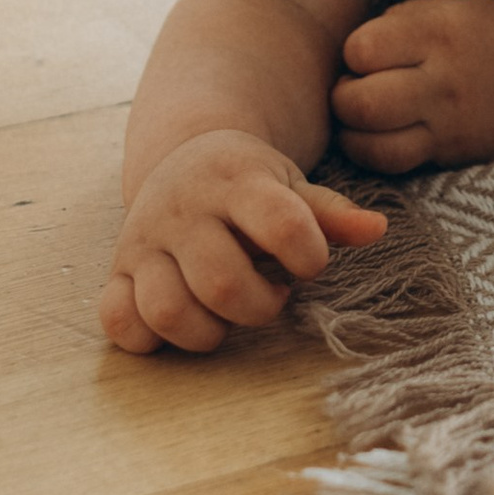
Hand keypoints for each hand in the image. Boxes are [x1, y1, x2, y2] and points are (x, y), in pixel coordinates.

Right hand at [99, 131, 387, 352]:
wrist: (181, 157)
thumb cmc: (250, 185)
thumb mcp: (291, 185)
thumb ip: (330, 212)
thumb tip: (376, 230)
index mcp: (236, 181)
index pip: (282, 224)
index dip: (307, 257)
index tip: (308, 264)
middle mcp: (184, 209)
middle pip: (221, 282)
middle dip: (258, 307)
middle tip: (270, 296)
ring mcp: (144, 241)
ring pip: (166, 309)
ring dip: (206, 330)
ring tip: (225, 315)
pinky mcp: (117, 270)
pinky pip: (117, 320)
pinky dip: (148, 337)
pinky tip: (181, 321)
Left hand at [331, 0, 493, 172]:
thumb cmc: (493, 37)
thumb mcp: (452, 8)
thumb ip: (399, 23)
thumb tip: (352, 52)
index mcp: (439, 33)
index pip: (362, 49)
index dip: (354, 53)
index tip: (369, 54)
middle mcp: (441, 81)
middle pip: (360, 102)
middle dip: (343, 96)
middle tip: (355, 89)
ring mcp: (445, 125)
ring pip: (371, 144)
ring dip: (352, 131)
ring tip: (361, 117)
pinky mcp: (447, 155)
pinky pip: (393, 163)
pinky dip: (372, 153)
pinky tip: (375, 137)